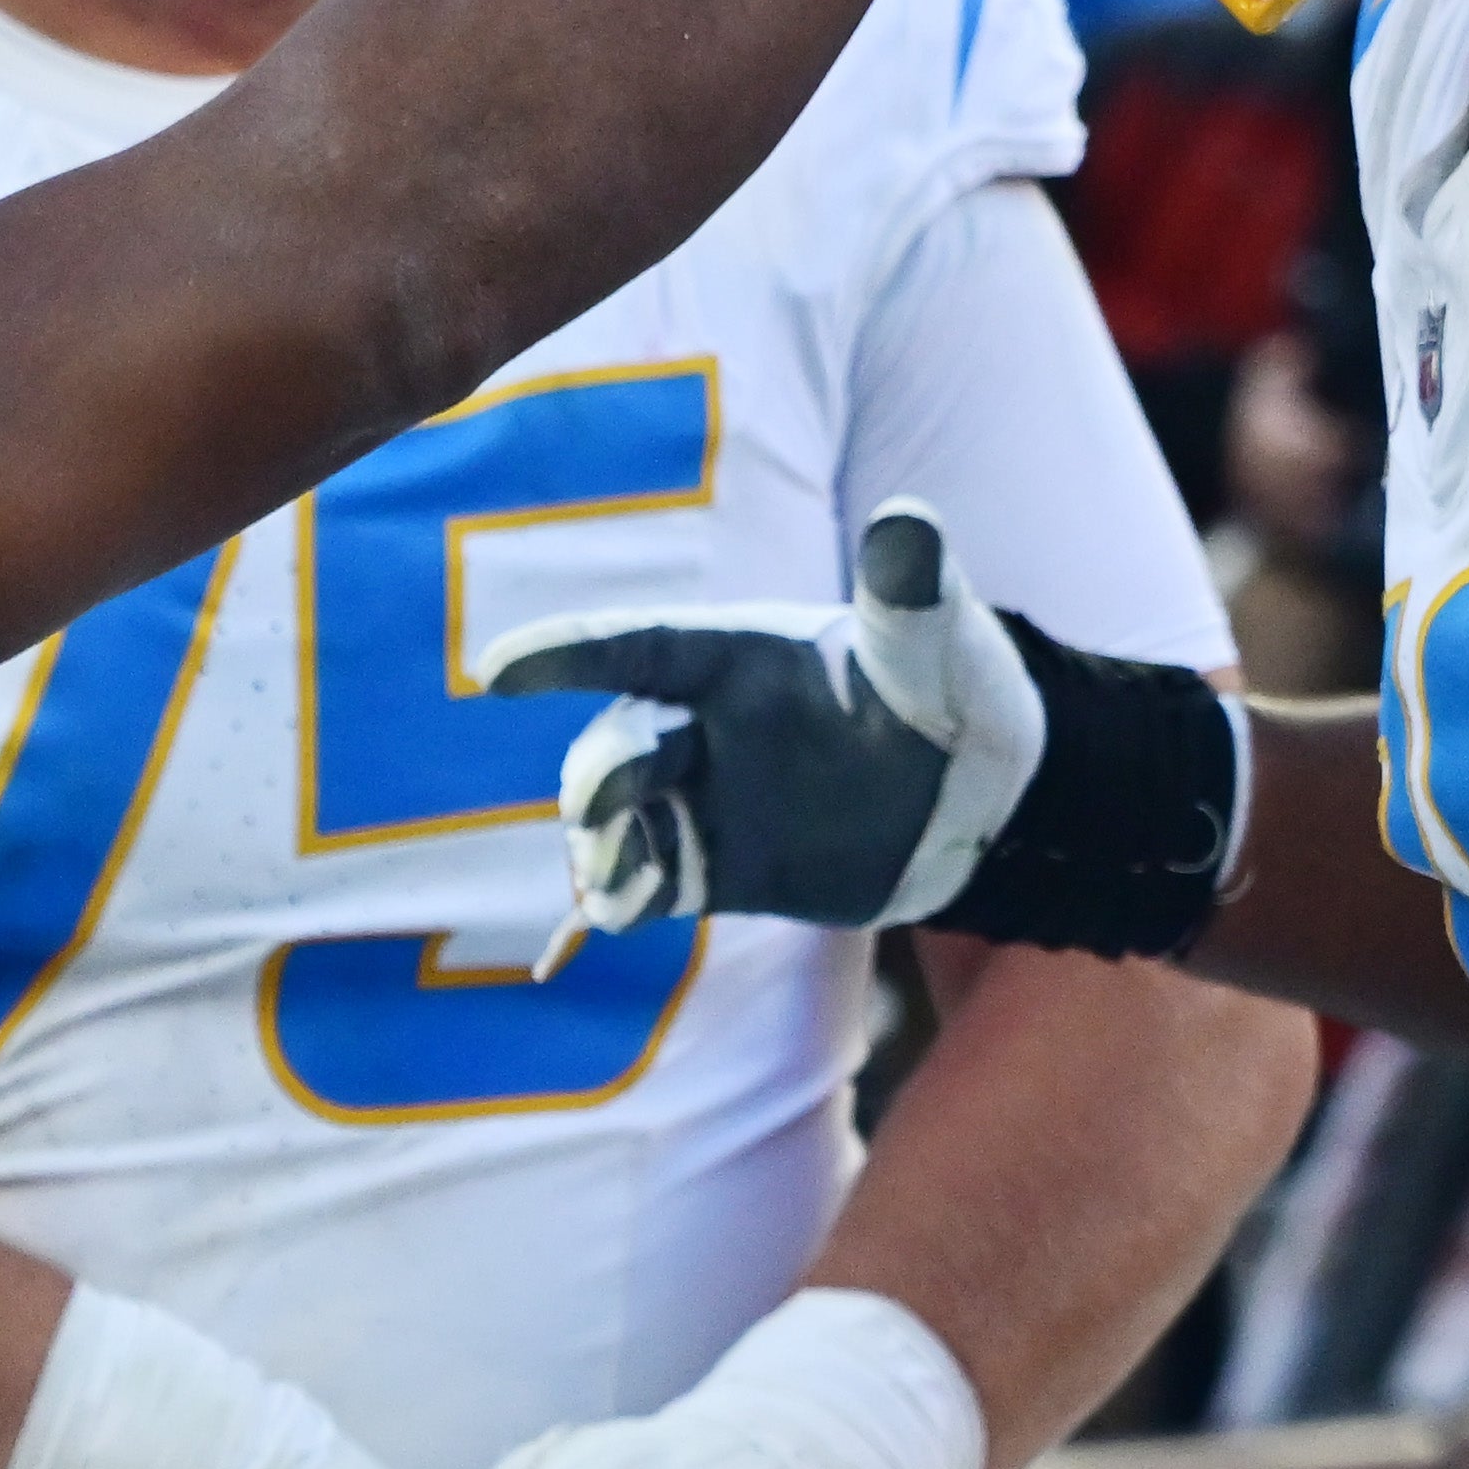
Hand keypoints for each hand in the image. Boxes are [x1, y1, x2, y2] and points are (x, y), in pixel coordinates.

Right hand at [479, 502, 1044, 955]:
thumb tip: (907, 521)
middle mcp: (705, 727)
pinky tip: (568, 946)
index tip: (492, 672)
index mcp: (737, 657)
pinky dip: (603, 912)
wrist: (976, 791)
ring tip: (607, 888)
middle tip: (598, 808)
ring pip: (618, 822)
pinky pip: (644, 888)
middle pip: (616, 745)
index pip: (635, 648)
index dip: (564, 655)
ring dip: (597, 849)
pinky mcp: (721, 868)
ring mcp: (707, 800)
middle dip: (594, 775)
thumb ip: (908, 591)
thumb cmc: (951, 689)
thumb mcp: (933, 641)